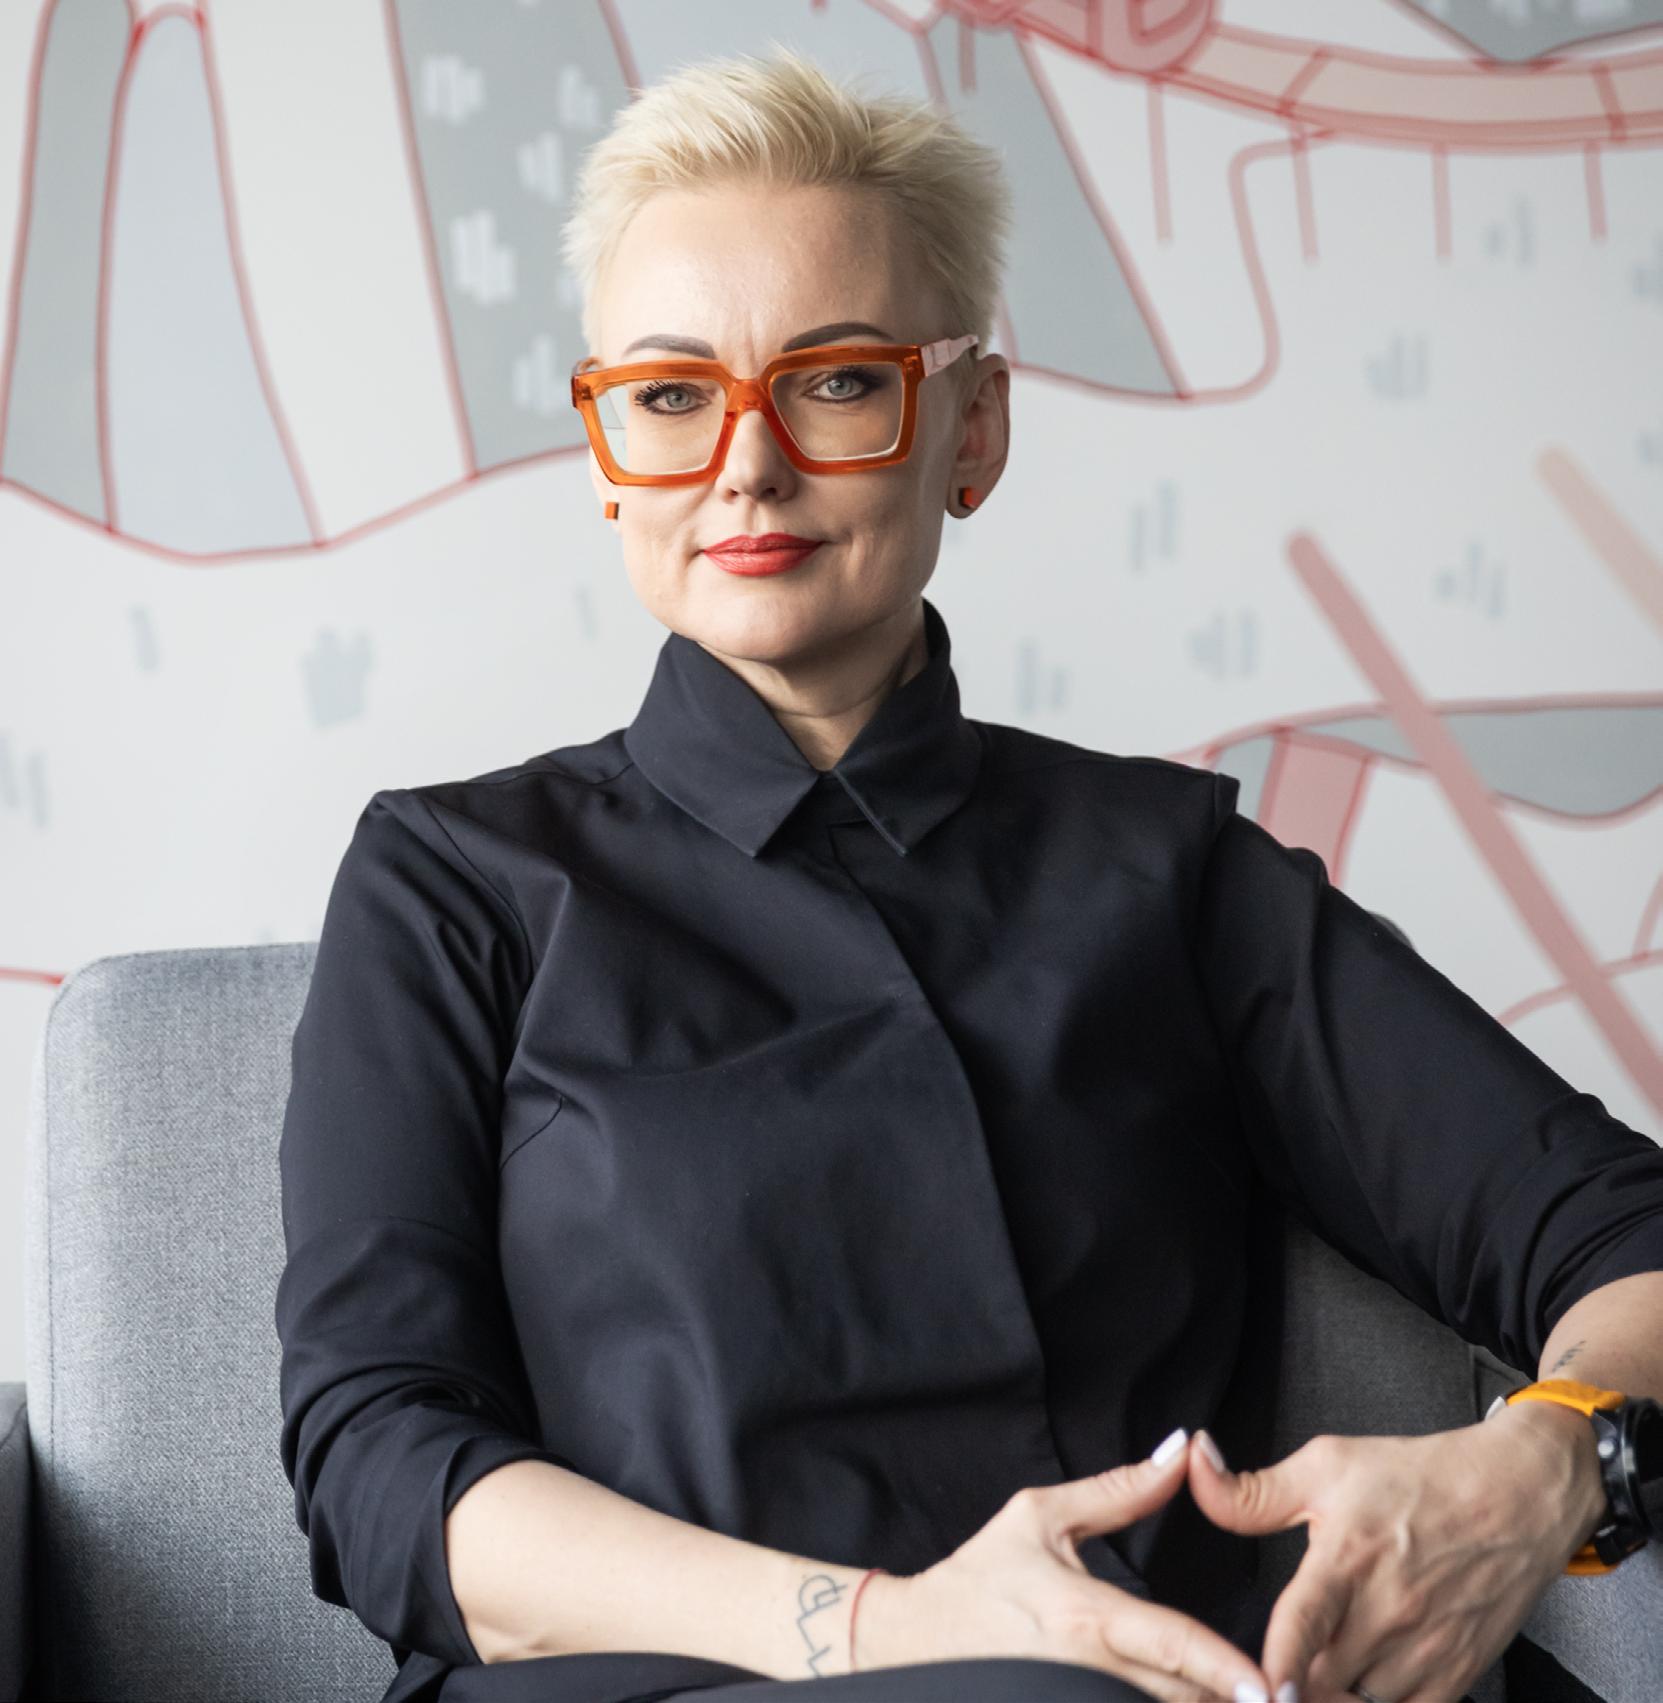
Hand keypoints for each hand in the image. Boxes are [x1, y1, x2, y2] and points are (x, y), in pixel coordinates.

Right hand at [856, 1430, 1275, 1702]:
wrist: (913, 1638)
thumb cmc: (980, 1575)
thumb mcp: (1040, 1516)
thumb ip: (1118, 1491)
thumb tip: (1180, 1452)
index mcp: (1086, 1614)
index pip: (1172, 1644)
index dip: (1224, 1669)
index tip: (1266, 1686)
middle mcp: (1087, 1671)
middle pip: (1180, 1699)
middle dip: (1230, 1698)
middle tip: (1283, 1695)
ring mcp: (1073, 1702)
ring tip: (1244, 1699)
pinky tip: (1192, 1702)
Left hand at [1183, 1405, 1608, 1702]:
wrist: (1517, 1497)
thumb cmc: (1417, 1477)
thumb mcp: (1326, 1466)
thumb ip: (1252, 1489)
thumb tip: (1195, 1465)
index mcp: (1348, 1557)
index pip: (1304, 1624)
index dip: (1280, 1664)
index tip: (1262, 1686)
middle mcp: (1389, 1611)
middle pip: (1323, 1678)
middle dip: (1291, 1683)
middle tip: (1263, 1679)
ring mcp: (1426, 1648)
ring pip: (1362, 1702)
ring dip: (1332, 1697)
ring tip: (1308, 1681)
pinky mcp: (1457, 1673)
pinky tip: (1356, 1689)